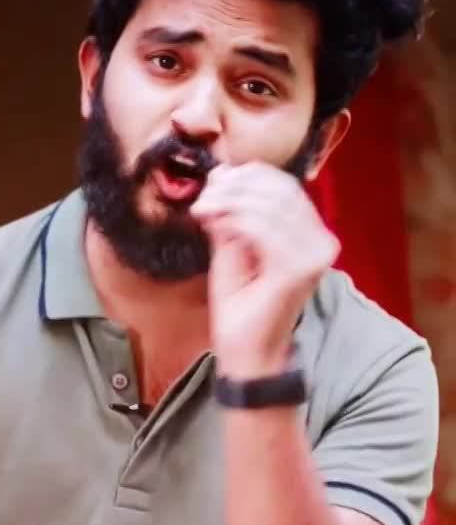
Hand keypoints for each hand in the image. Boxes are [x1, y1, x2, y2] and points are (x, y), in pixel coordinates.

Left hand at [190, 162, 339, 374]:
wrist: (247, 351)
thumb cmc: (242, 305)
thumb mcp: (233, 247)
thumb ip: (232, 212)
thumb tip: (222, 172)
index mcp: (311, 234)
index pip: (284, 186)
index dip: (247, 175)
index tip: (213, 183)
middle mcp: (321, 242)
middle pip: (280, 189)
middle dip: (235, 186)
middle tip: (204, 198)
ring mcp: (314, 256)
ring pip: (270, 203)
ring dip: (229, 201)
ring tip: (203, 210)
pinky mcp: (298, 269)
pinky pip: (262, 227)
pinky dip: (233, 219)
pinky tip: (214, 224)